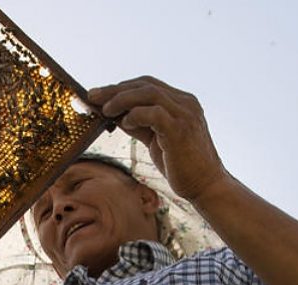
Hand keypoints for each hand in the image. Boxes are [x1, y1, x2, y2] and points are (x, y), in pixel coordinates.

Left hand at [88, 76, 228, 202]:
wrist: (206, 186)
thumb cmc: (181, 165)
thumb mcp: (156, 140)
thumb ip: (140, 124)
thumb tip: (116, 115)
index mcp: (181, 103)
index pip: (147, 85)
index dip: (121, 88)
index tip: (98, 95)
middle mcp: (185, 103)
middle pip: (145, 85)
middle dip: (115, 89)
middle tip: (92, 96)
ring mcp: (185, 114)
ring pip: (149, 93)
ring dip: (122, 99)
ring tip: (104, 109)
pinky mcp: (180, 129)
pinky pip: (154, 113)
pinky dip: (136, 115)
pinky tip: (124, 123)